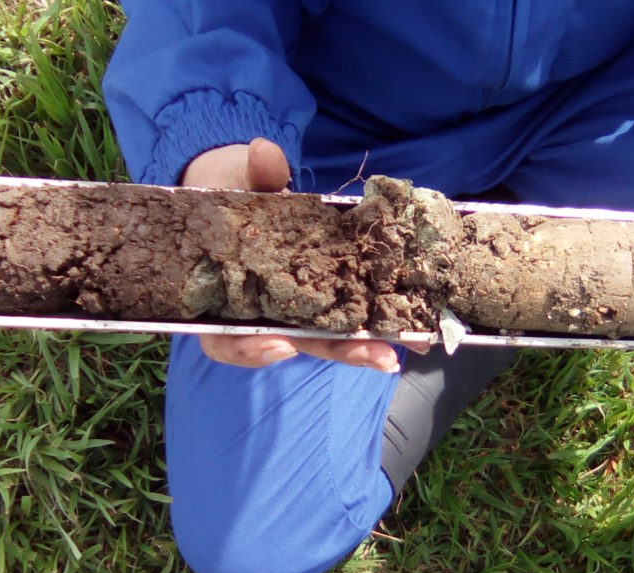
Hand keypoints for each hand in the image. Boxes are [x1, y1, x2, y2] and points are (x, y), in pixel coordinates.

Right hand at [182, 138, 404, 371]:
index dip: (250, 349)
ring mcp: (298, 304)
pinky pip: (348, 308)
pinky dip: (376, 317)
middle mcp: (264, 309)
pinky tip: (409, 322)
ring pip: (328, 335)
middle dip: (338, 349)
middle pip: (295, 343)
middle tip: (378, 357)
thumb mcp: (234, 179)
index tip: (281, 345)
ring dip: (367, 343)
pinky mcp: (326, 287)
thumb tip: (263, 154)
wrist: (242, 182)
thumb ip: (252, 175)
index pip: (228, 340)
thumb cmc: (229, 190)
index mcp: (225, 297)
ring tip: (405, 348)